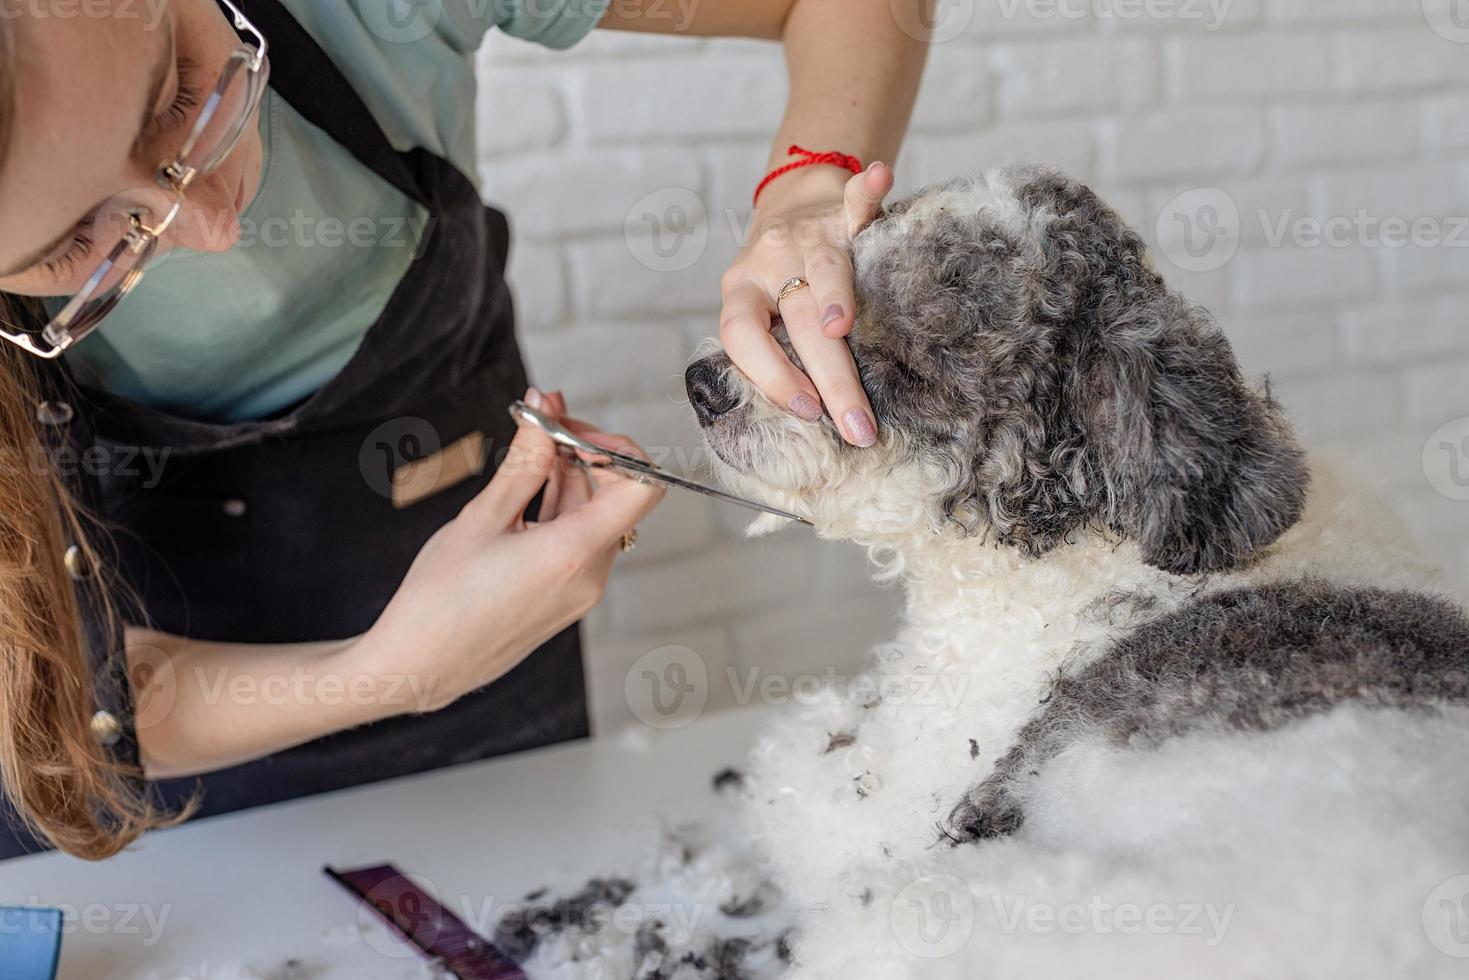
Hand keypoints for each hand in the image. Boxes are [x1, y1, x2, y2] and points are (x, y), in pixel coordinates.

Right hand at [350, 388, 664, 713]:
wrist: (419, 665)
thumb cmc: (440, 599)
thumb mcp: (482, 517)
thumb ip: (524, 459)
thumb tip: (545, 408)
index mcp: (575, 553)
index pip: (642, 486)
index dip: (616, 447)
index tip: (569, 432)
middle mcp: (591, 575)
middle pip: (616, 496)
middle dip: (583, 453)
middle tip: (540, 423)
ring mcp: (581, 590)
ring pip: (594, 516)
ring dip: (567, 478)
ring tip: (524, 450)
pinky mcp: (566, 597)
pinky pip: (579, 541)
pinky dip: (559, 510)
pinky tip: (523, 490)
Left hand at [718, 161, 894, 446]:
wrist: (794, 197)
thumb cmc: (781, 276)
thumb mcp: (762, 309)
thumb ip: (773, 349)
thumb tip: (809, 417)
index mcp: (742, 291)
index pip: (742, 335)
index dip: (768, 374)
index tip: (805, 411)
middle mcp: (770, 261)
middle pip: (796, 322)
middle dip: (829, 379)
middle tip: (857, 425)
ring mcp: (807, 234)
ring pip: (823, 270)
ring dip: (833, 297)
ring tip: (841, 328)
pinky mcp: (842, 211)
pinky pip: (856, 202)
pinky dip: (867, 191)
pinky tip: (879, 177)